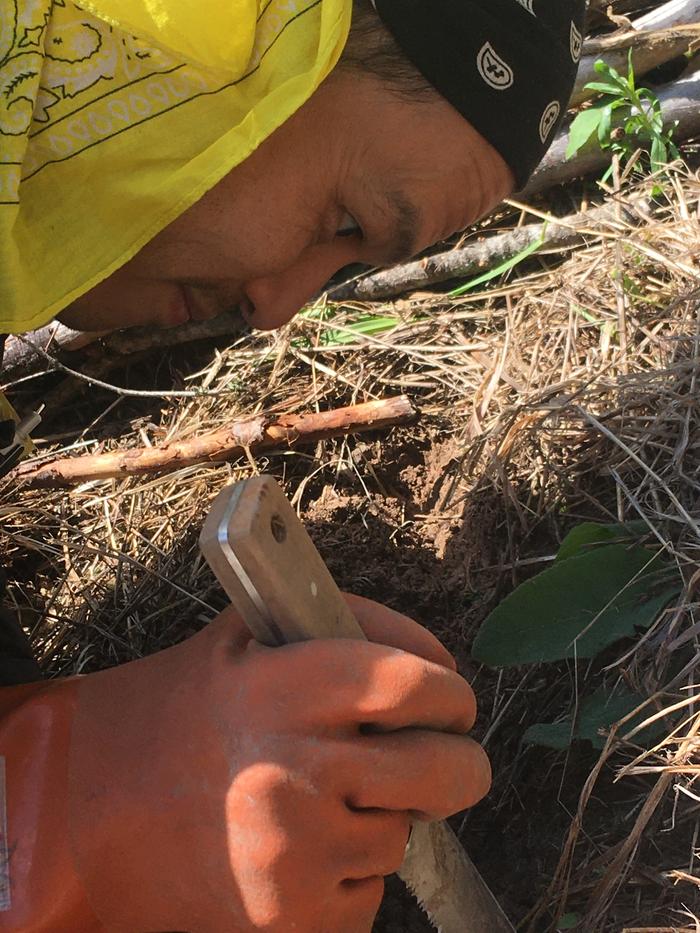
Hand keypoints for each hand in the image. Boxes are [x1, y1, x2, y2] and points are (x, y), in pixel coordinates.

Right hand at [65, 595, 489, 931]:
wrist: (92, 812)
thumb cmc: (181, 712)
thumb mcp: (245, 638)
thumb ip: (338, 625)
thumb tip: (433, 657)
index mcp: (286, 688)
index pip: (416, 683)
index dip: (450, 692)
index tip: (451, 701)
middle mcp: (295, 771)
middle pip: (447, 770)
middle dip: (460, 764)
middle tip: (444, 756)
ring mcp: (296, 854)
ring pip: (404, 836)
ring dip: (382, 819)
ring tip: (318, 801)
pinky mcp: (291, 919)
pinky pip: (369, 893)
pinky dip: (350, 872)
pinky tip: (299, 848)